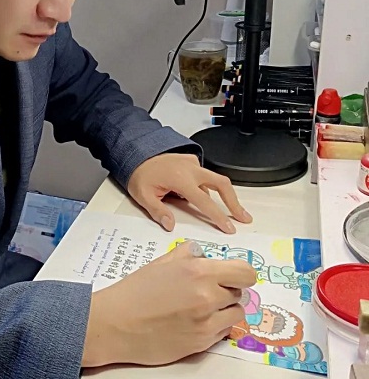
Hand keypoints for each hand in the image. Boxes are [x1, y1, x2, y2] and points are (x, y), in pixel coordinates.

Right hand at [82, 241, 255, 366]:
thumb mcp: (161, 263)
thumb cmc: (135, 291)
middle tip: (207, 291)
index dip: (241, 274)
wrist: (116, 324)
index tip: (234, 276)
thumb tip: (202, 254)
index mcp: (199, 272)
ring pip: (235, 313)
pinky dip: (215, 326)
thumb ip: (187, 255)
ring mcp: (207, 323)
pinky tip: (195, 322)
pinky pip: (224, 332)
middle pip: (240, 292)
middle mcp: (208, 296)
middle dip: (227, 290)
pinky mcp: (202, 344)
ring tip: (202, 308)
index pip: (245, 273)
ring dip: (224, 309)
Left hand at [126, 152, 251, 233]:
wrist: (135, 151)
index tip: (229, 227)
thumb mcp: (143, 195)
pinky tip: (202, 196)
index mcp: (181, 178)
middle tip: (243, 217)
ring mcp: (192, 163)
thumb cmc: (139, 172)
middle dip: (235, 202)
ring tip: (228, 211)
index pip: (205, 201)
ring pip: (215, 180)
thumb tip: (170, 225)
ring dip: (223, 195)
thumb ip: (158, 211)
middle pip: (222, 184)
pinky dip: (208, 187)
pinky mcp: (191, 161)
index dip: (218, 216)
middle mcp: (191, 168)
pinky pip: (204, 176)